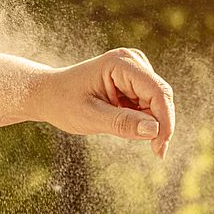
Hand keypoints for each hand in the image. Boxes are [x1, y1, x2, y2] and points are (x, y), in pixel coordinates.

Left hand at [25, 48, 176, 158]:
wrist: (48, 94)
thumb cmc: (64, 102)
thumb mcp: (90, 117)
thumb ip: (122, 123)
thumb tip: (154, 131)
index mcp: (121, 63)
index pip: (157, 92)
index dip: (165, 121)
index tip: (160, 149)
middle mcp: (132, 61)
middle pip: (161, 97)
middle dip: (160, 125)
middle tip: (155, 152)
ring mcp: (135, 69)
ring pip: (158, 102)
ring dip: (149, 122)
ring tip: (117, 126)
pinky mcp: (134, 80)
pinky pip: (149, 104)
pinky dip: (142, 119)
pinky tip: (119, 120)